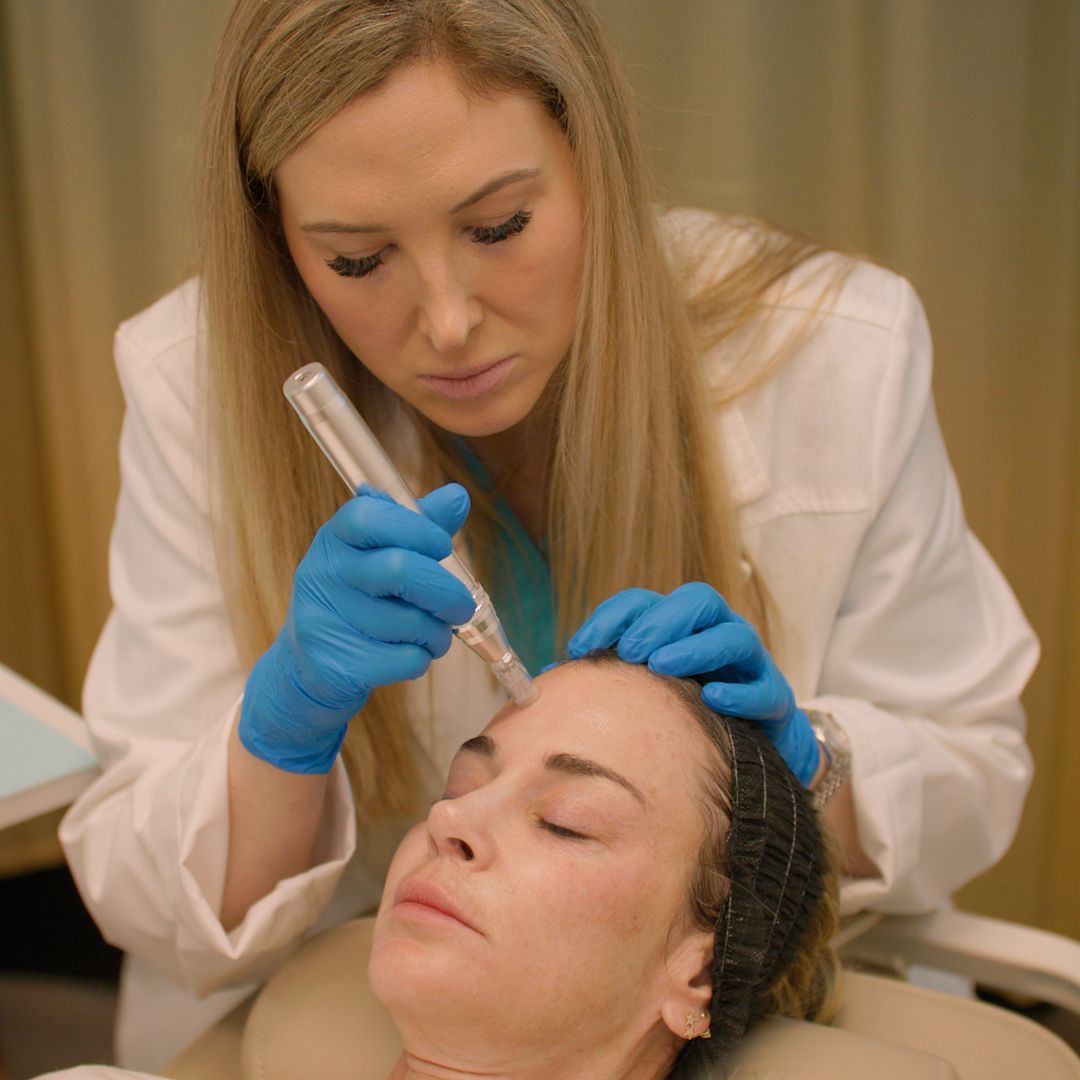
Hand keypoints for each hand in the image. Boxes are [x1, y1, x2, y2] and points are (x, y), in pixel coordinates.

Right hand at [239, 483, 475, 773]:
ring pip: (411, 622)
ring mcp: (323, 619)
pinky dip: (422, 659)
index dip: (417, 528)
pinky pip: (406, 659)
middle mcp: (323, 573)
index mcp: (336, 538)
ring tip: (432, 634)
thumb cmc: (357, 600)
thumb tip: (458, 496)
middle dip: (447, 592)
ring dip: (438, 633)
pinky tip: (409, 654)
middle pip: (400, 570)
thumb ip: (419, 526)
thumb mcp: (379, 554)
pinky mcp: (335, 664)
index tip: (442, 545)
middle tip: (462, 606)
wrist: (307, 667)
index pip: (370, 515)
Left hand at [566, 582, 820, 785]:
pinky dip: (740, 691)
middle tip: (630, 650)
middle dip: (660, 621)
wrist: (755, 754)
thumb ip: (606, 682)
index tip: (581, 645)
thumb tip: (547, 682)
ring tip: (662, 666)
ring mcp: (749, 664)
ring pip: (733, 636)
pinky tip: (714, 701)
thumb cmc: (687, 717)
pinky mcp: (775, 699)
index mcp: (680, 628)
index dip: (613, 616)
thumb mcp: (645, 695)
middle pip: (696, 602)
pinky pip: (764, 688)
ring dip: (695, 648)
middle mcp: (716, 634)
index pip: (645, 603)